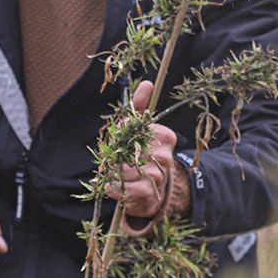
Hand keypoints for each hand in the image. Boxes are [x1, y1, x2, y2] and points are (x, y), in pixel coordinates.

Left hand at [112, 81, 187, 229]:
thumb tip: (148, 83)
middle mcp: (166, 156)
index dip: (122, 135)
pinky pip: (128, 188)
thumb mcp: (138, 129)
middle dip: (116, 154)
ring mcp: (160, 176)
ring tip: (112, 172)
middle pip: (131, 149)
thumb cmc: (139, 155)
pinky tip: (111, 186)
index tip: (119, 141)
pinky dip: (115, 187)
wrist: (147, 192)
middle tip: (111, 158)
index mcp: (166, 137)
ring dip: (115, 171)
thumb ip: (140, 106)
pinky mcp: (150, 193)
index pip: (138, 130)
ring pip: (129, 169)